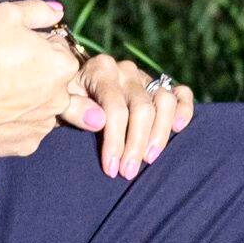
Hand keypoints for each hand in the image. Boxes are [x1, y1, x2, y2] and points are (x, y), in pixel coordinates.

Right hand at [0, 0, 90, 158]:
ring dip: (30, 102)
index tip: (17, 48)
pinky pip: (26, 131)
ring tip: (1, 94)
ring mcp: (44, 125)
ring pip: (42, 109)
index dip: (37, 45)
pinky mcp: (26, 145)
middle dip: (39, 76)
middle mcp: (61, 99)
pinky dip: (15, 124)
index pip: (59, 50)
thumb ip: (38, 10)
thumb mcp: (7, 16)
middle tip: (8, 72)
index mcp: (63, 65)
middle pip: (55, 82)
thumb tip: (56, 11)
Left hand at [75, 49, 195, 181]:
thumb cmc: (65, 101)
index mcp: (101, 70)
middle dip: (136, 145)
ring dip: (160, 135)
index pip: (115, 108)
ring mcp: (145, 77)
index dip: (115, 141)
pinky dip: (184, 110)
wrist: (72, 88)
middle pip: (143, 109)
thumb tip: (98, 121)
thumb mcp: (59, 103)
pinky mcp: (159, 85)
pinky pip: (180, 93)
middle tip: (128, 173)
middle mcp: (126, 70)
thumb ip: (74, 109)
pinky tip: (178, 128)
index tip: (111, 168)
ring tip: (148, 160)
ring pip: (165, 102)